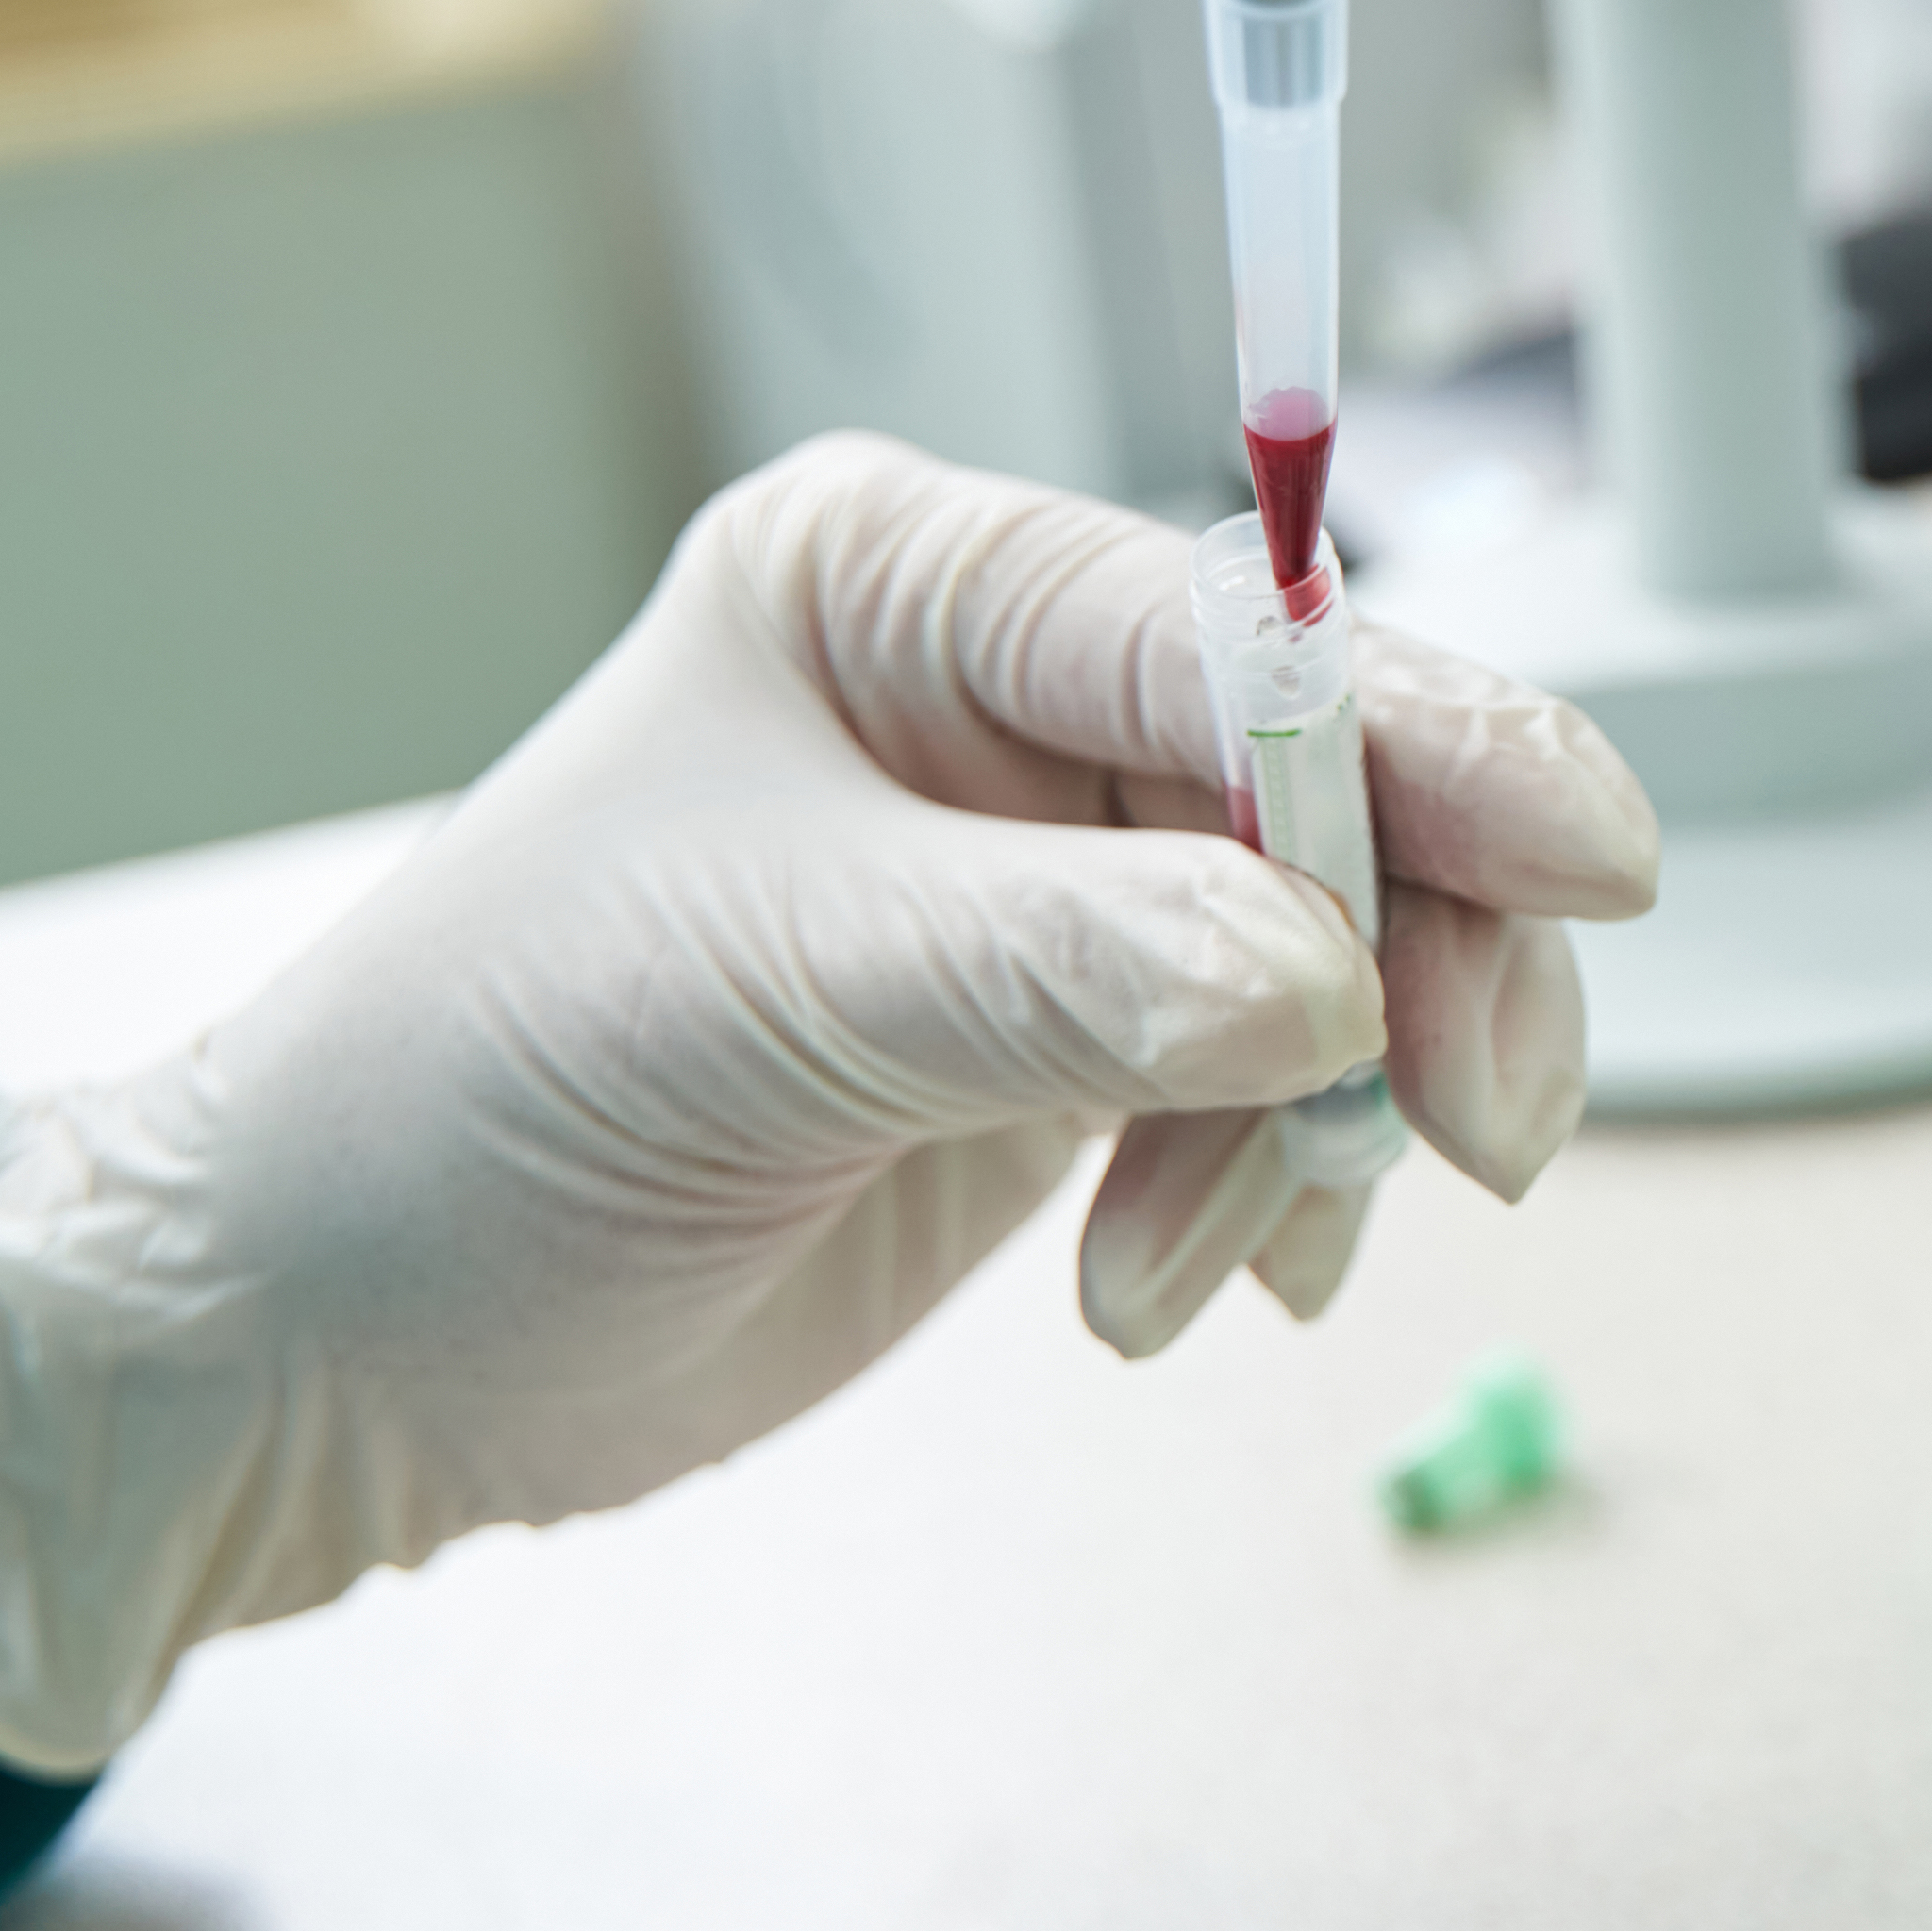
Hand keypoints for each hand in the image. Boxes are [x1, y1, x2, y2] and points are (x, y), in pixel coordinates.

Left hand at [0, 435, 1657, 1774]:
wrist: (339, 1347)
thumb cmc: (469, 1105)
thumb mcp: (767, 1001)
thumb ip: (1063, 970)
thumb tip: (1324, 981)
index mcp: (904, 583)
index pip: (1238, 628)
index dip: (1438, 737)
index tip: (1592, 860)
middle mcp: (998, 703)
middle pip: (1347, 786)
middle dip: (1432, 960)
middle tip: (1475, 1133)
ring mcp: (1052, 881)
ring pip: (1352, 954)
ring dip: (1330, 1123)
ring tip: (1207, 1266)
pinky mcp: (1074, 1046)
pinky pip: (1290, 1088)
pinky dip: (1275, 1196)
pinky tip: (1181, 1289)